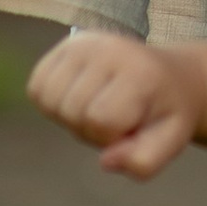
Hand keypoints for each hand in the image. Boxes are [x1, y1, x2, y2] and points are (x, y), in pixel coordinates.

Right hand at [29, 29, 204, 180]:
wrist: (170, 77)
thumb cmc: (165, 113)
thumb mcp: (170, 142)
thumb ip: (143, 162)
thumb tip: (106, 160)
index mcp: (140, 71)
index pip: (100, 119)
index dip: (111, 137)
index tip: (132, 126)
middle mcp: (109, 49)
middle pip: (72, 111)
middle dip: (90, 129)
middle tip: (117, 117)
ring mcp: (84, 43)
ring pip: (49, 100)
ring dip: (69, 116)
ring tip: (99, 106)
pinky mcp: (66, 45)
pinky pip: (36, 87)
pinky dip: (52, 102)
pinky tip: (80, 97)